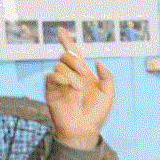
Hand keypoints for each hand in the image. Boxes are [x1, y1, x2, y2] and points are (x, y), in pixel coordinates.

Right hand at [45, 27, 114, 149]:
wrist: (84, 129)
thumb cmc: (97, 114)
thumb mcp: (108, 94)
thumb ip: (108, 77)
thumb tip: (98, 62)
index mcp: (83, 74)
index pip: (74, 54)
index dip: (67, 41)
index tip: (60, 30)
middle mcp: (70, 76)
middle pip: (66, 56)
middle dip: (76, 61)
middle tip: (85, 75)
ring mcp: (60, 83)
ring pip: (60, 66)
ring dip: (72, 75)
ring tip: (78, 89)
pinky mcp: (51, 91)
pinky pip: (51, 76)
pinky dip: (60, 78)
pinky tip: (68, 86)